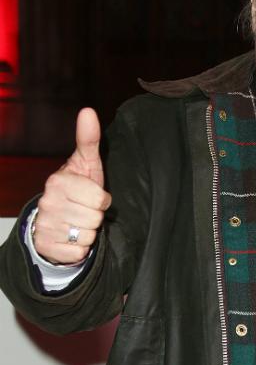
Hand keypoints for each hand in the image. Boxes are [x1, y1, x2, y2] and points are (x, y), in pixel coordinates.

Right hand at [33, 108, 111, 263]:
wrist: (55, 219)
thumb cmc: (78, 189)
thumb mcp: (86, 163)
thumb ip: (88, 139)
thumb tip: (88, 111)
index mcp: (58, 181)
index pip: (100, 199)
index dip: (102, 200)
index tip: (92, 195)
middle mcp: (47, 202)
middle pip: (95, 218)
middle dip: (95, 216)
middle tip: (85, 210)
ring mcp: (44, 225)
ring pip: (87, 236)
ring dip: (89, 232)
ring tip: (78, 222)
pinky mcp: (46, 246)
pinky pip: (79, 252)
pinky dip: (80, 249)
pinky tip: (71, 238)